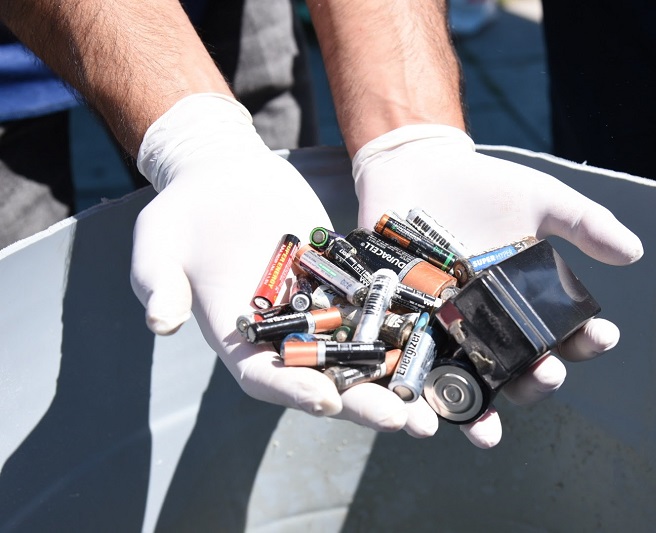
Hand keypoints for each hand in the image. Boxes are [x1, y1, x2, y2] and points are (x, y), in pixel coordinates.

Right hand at [130, 94, 413, 432]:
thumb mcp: (159, 245)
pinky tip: (442, 340)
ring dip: (398, 378)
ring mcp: (318, 310)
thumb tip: (161, 322)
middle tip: (406, 423)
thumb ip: (161, 285)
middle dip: (365, 403)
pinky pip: (379, 308)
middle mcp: (284, 335)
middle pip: (327, 378)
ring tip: (436, 403)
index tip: (327, 401)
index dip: (295, 391)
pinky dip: (407, 327)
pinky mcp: (343, 282)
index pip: (267, 377)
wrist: (221, 174)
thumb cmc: (182, 212)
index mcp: (240, 340)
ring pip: (362, 353)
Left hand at [351, 124, 643, 447]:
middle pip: (518, 371)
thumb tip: (634, 252)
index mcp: (527, 304)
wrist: (416, 166)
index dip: (584, 342)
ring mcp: (447, 330)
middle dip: (536, 381)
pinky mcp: (405, 327)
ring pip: (465, 386)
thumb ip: (583, 223)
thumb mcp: (539, 198)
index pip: (563, 334)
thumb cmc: (482, 185)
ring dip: (477, 416)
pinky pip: (410, 371)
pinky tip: (424, 419)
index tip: (602, 336)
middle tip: (547, 375)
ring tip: (486, 434)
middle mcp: (491, 326)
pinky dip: (417, 398)